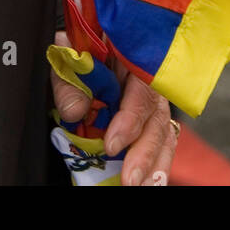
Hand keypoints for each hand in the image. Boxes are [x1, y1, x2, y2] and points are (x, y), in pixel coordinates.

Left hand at [50, 31, 179, 185]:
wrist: (79, 43)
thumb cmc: (76, 47)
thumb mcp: (67, 56)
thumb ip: (69, 81)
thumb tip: (76, 111)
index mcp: (130, 54)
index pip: (141, 86)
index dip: (131, 118)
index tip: (112, 145)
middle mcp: (147, 75)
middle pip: (156, 114)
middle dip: (144, 151)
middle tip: (129, 179)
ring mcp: (150, 96)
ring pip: (162, 130)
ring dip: (154, 163)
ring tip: (139, 186)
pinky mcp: (148, 115)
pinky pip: (160, 138)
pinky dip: (157, 162)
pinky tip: (150, 182)